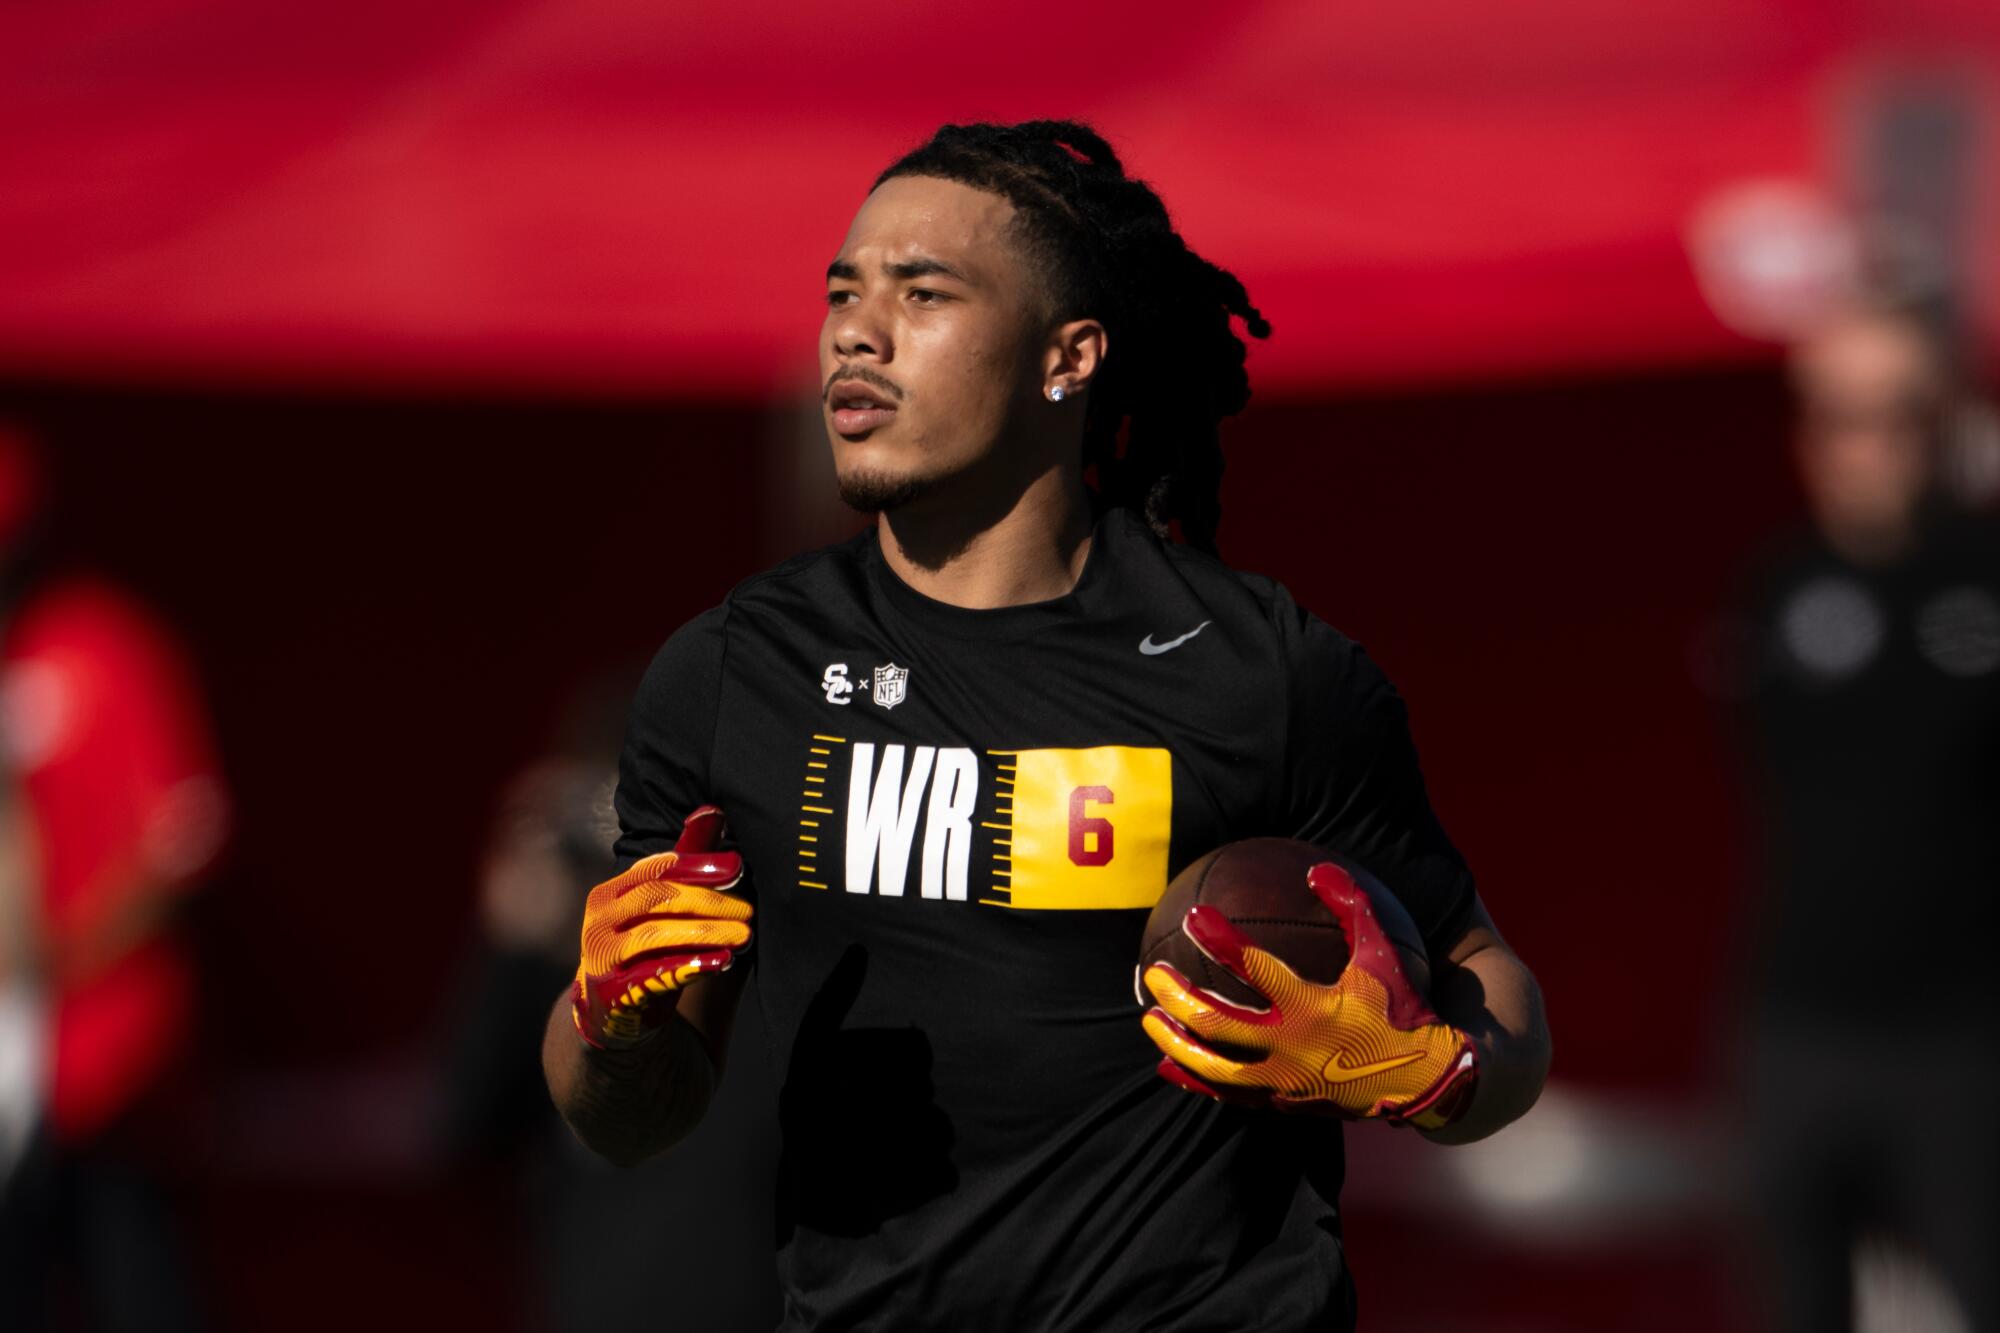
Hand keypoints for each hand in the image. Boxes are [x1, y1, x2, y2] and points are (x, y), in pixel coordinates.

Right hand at [570, 805, 752, 1050]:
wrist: (613, 1020)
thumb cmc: (647, 953)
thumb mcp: (664, 909)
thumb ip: (687, 865)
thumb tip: (713, 810)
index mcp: (614, 893)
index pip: (657, 868)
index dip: (698, 864)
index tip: (738, 865)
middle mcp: (601, 921)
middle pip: (658, 898)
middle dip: (709, 901)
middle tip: (750, 909)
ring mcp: (602, 958)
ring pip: (656, 936)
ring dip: (706, 933)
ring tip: (744, 936)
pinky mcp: (613, 995)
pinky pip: (652, 977)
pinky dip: (689, 967)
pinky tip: (721, 963)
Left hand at [1141, 861, 1476, 1128]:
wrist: (1424, 1081)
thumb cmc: (1401, 1010)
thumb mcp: (1381, 954)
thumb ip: (1352, 907)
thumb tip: (1318, 866)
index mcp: (1311, 1007)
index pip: (1254, 969)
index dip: (1220, 940)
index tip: (1194, 917)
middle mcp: (1290, 1048)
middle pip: (1218, 1022)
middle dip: (1179, 997)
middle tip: (1156, 973)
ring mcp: (1282, 1082)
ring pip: (1213, 1067)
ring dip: (1176, 1042)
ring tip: (1149, 1019)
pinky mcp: (1282, 1104)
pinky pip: (1228, 1095)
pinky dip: (1194, 1080)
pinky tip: (1168, 1067)